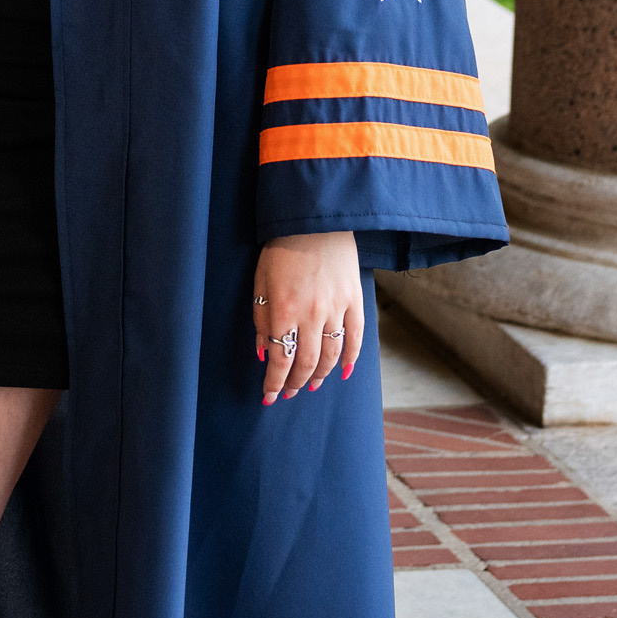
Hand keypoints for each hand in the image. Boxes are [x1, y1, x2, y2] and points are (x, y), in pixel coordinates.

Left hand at [254, 232, 362, 404]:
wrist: (313, 220)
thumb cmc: (280, 250)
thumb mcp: (260, 284)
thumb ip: (261, 321)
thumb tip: (264, 354)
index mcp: (283, 311)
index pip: (280, 360)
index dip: (274, 383)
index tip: (268, 397)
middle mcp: (311, 315)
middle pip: (306, 362)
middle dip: (295, 383)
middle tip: (289, 392)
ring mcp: (336, 308)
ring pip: (331, 355)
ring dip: (320, 375)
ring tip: (311, 385)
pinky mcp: (354, 300)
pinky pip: (356, 337)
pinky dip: (351, 358)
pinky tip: (344, 373)